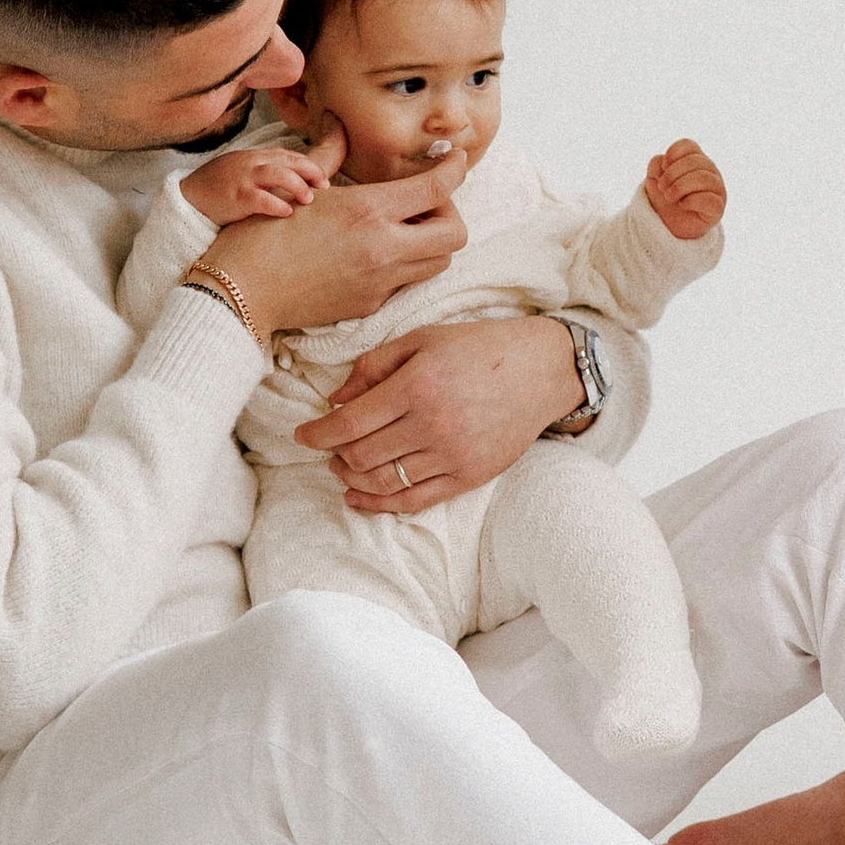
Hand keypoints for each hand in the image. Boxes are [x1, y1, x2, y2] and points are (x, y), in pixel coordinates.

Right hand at [181, 123, 340, 226]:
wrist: (187, 198)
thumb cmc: (219, 188)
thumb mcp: (242, 172)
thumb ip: (265, 172)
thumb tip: (294, 183)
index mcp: (254, 157)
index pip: (288, 155)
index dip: (308, 166)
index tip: (323, 179)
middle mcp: (251, 163)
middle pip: (288, 161)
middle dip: (310, 172)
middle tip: (325, 186)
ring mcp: (243, 179)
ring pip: (278, 175)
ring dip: (298, 186)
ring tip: (309, 199)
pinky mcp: (235, 197)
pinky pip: (261, 199)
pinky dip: (277, 204)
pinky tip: (288, 212)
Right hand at [193, 158, 457, 343]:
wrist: (241, 293)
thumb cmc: (262, 234)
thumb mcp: (300, 186)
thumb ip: (329, 154)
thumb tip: (337, 124)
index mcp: (368, 212)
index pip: (438, 187)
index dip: (455, 167)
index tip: (454, 158)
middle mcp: (383, 249)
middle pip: (455, 233)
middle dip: (449, 212)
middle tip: (425, 202)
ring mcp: (380, 282)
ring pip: (439, 262)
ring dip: (432, 241)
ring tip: (403, 227)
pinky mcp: (371, 305)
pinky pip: (407, 282)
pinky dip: (405, 263)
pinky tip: (377, 251)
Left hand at [294, 311, 585, 511]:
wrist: (542, 370)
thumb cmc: (479, 347)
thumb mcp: (423, 339)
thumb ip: (374, 366)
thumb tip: (335, 399)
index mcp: (417, 386)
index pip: (350, 423)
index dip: (318, 433)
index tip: (302, 435)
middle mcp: (433, 425)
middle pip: (362, 456)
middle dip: (335, 454)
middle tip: (328, 447)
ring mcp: (453, 455)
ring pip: (384, 482)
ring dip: (353, 479)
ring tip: (343, 468)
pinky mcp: (469, 476)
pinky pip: (416, 501)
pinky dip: (382, 504)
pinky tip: (361, 498)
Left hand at [645, 139, 725, 241]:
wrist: (669, 226)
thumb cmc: (666, 200)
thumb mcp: (654, 180)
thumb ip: (656, 166)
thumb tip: (662, 162)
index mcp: (696, 160)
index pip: (689, 145)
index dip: (673, 153)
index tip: (662, 168)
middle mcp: (710, 171)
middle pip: (695, 161)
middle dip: (672, 174)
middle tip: (662, 187)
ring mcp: (717, 189)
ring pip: (704, 178)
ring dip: (680, 187)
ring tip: (670, 197)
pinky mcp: (718, 208)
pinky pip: (709, 199)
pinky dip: (691, 201)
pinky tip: (683, 204)